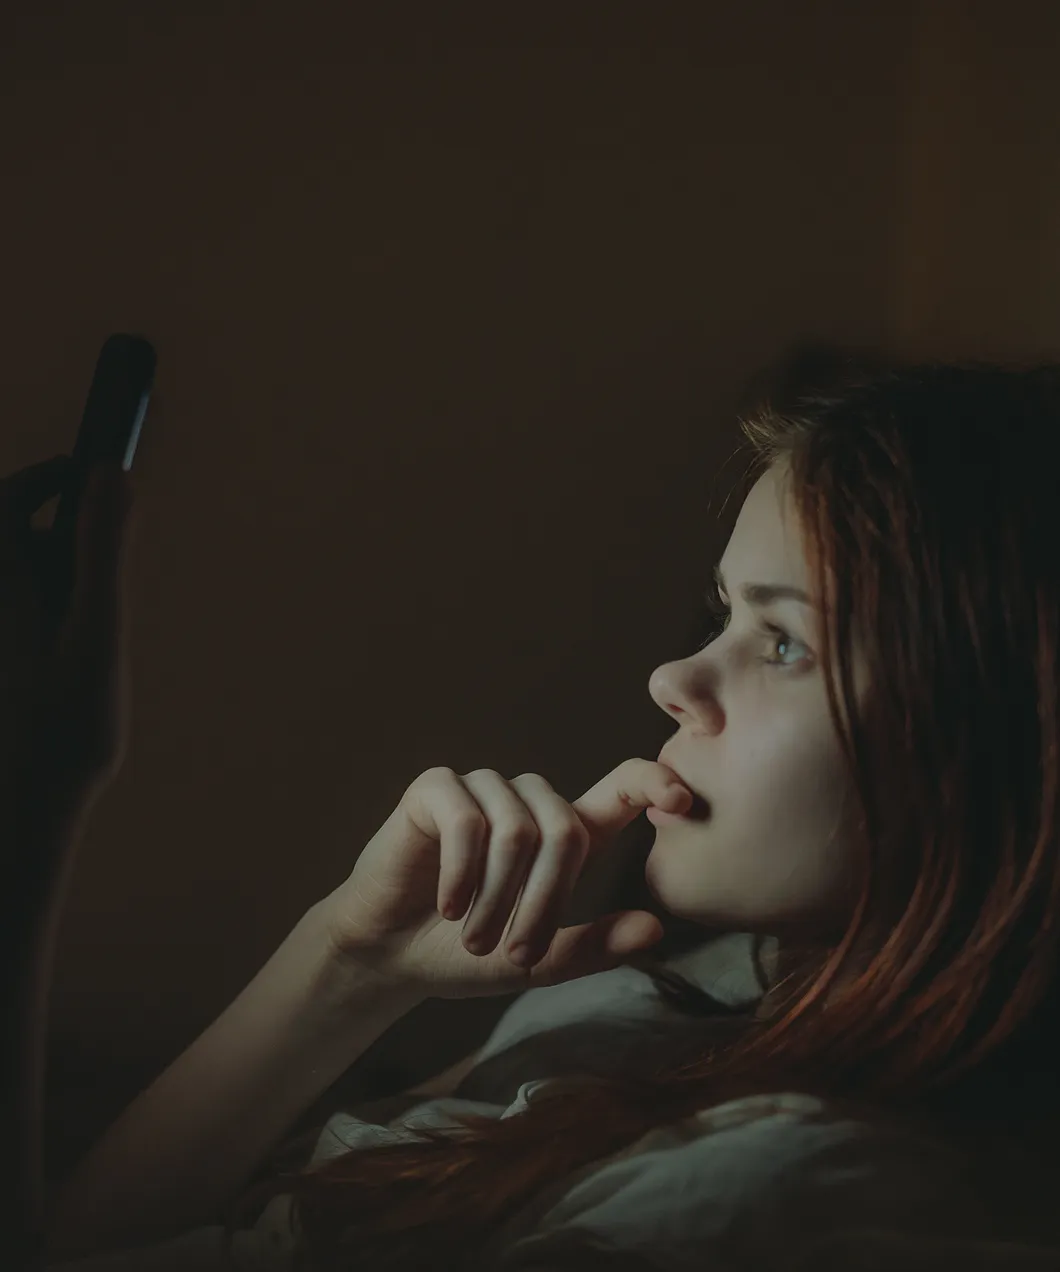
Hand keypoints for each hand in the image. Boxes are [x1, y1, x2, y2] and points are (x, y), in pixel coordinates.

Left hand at [0, 456, 134, 829]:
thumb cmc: (63, 724)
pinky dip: (65, 617)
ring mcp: (7, 637)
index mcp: (6, 586)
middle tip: (112, 565)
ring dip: (69, 580)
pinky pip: (37, 619)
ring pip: (32, 583)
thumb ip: (102, 550)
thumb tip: (111, 474)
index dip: (46, 477)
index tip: (93, 472)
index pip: (9, 503)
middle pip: (22, 541)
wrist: (29, 805)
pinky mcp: (15, 666)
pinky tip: (86, 662)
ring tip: (101, 627)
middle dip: (68, 535)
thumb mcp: (96, 629)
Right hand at [318, 759, 692, 998]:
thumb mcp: (537, 959)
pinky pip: (467, 822)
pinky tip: (446, 905)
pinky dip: (461, 874)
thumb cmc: (465, 953)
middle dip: (544, 901)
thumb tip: (656, 928)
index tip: (682, 799)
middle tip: (514, 953)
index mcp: (563, 833)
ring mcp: (482, 790)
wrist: (390, 954)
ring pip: (517, 829)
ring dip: (497, 897)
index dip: (652, 784)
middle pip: (565, 829)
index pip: (620, 787)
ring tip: (474, 936)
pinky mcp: (436, 788)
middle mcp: (528, 801)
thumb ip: (593, 945)